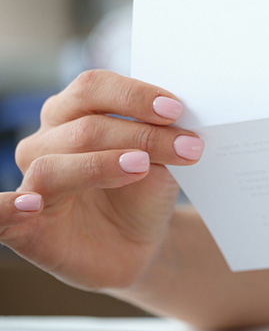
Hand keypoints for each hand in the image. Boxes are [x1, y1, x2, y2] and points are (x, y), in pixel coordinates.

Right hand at [5, 70, 203, 291]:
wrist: (141, 243)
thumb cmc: (144, 191)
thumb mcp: (160, 159)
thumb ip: (159, 135)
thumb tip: (179, 114)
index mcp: (73, 112)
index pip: (93, 87)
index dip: (134, 95)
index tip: (176, 109)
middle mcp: (46, 141)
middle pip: (85, 126)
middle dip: (141, 134)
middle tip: (188, 145)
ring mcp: (32, 182)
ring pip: (55, 164)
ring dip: (106, 163)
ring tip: (143, 165)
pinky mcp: (24, 227)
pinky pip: (1, 212)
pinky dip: (7, 207)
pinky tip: (31, 204)